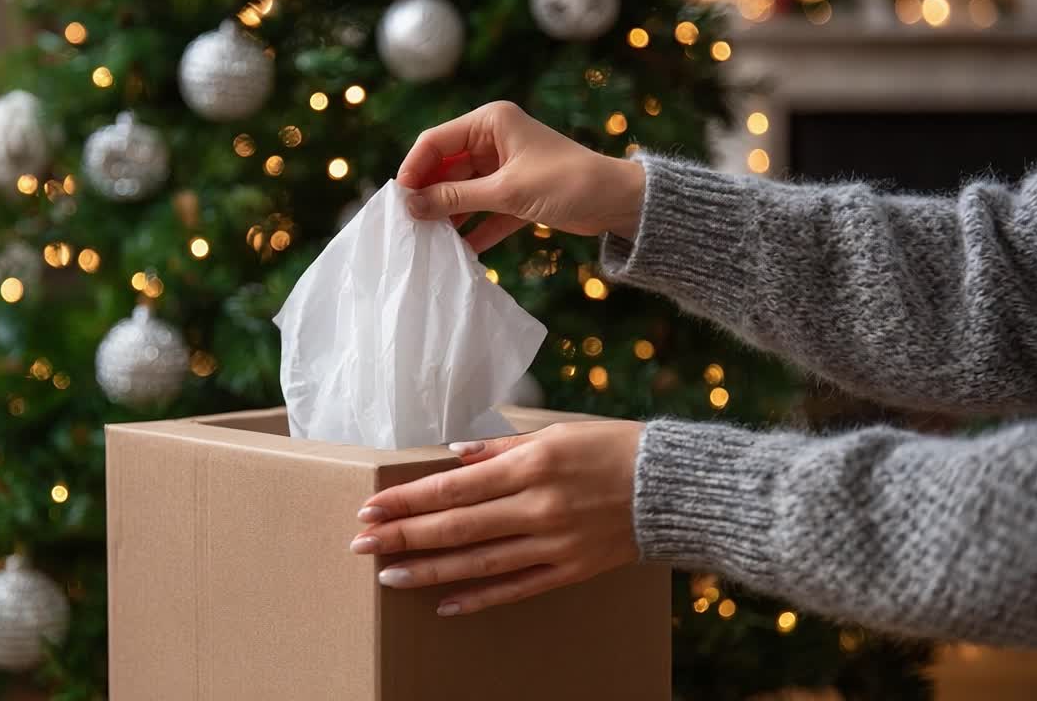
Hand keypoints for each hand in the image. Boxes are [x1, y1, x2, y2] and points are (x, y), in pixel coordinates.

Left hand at [350, 420, 642, 615]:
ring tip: (389, 575)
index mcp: (532, 466)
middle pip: (457, 526)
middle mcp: (538, 506)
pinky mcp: (571, 569)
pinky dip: (479, 597)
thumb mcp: (557, 433)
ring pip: (479, 562)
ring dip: (430, 569)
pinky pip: (517, 588)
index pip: (454, 486)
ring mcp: (554, 543)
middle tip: (361, 544)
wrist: (674, 488)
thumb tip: (454, 454)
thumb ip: (502, 448)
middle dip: (404, 535)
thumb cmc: (614, 448)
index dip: (409, 499)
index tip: (371, 506)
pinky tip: (444, 603)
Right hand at [397, 101, 645, 252]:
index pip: (436, 141)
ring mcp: (504, 167)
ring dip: (449, 215)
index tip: (398, 200)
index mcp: (490, 122)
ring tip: (428, 241)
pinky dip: (474, 228)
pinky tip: (460, 251)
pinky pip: (484, 210)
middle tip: (409, 225)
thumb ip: (456, 199)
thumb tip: (411, 205)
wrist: (617, 202)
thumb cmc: (565, 183)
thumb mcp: (505, 191)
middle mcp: (493, 139)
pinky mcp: (516, 193)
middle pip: (446, 168)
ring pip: (463, 191)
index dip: (414, 169)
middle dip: (429, 196)